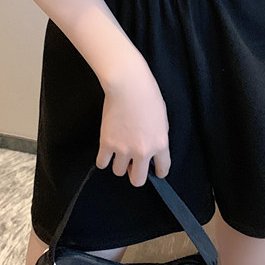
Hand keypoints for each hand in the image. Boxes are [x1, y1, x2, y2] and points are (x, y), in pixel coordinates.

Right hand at [96, 59, 171, 187]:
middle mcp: (142, 151)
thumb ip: (158, 138)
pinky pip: (102, 163)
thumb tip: (152, 151)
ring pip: (118, 171)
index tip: (154, 170)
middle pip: (137, 180)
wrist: (128, 85)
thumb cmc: (147, 95)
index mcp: (160, 144)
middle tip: (132, 165)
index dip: (158, 171)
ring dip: (119, 163)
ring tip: (119, 151)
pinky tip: (106, 152)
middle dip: (135, 174)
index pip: (162, 169)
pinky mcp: (107, 143)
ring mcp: (123, 149)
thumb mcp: (162, 119)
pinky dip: (104, 159)